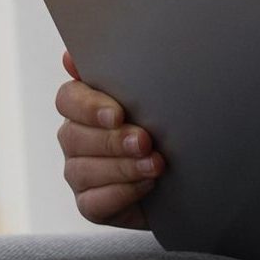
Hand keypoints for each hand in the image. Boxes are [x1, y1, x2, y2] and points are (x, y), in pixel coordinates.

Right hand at [55, 48, 164, 228]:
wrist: (191, 168)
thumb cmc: (168, 121)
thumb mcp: (156, 93)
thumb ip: (123, 72)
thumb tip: (72, 56)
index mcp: (86, 104)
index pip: (68, 98)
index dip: (89, 107)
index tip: (118, 113)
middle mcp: (76, 136)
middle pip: (74, 136)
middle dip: (113, 140)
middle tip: (145, 140)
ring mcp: (79, 172)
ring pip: (83, 170)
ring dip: (123, 167)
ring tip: (156, 164)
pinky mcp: (90, 204)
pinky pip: (93, 202)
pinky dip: (122, 193)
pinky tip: (148, 184)